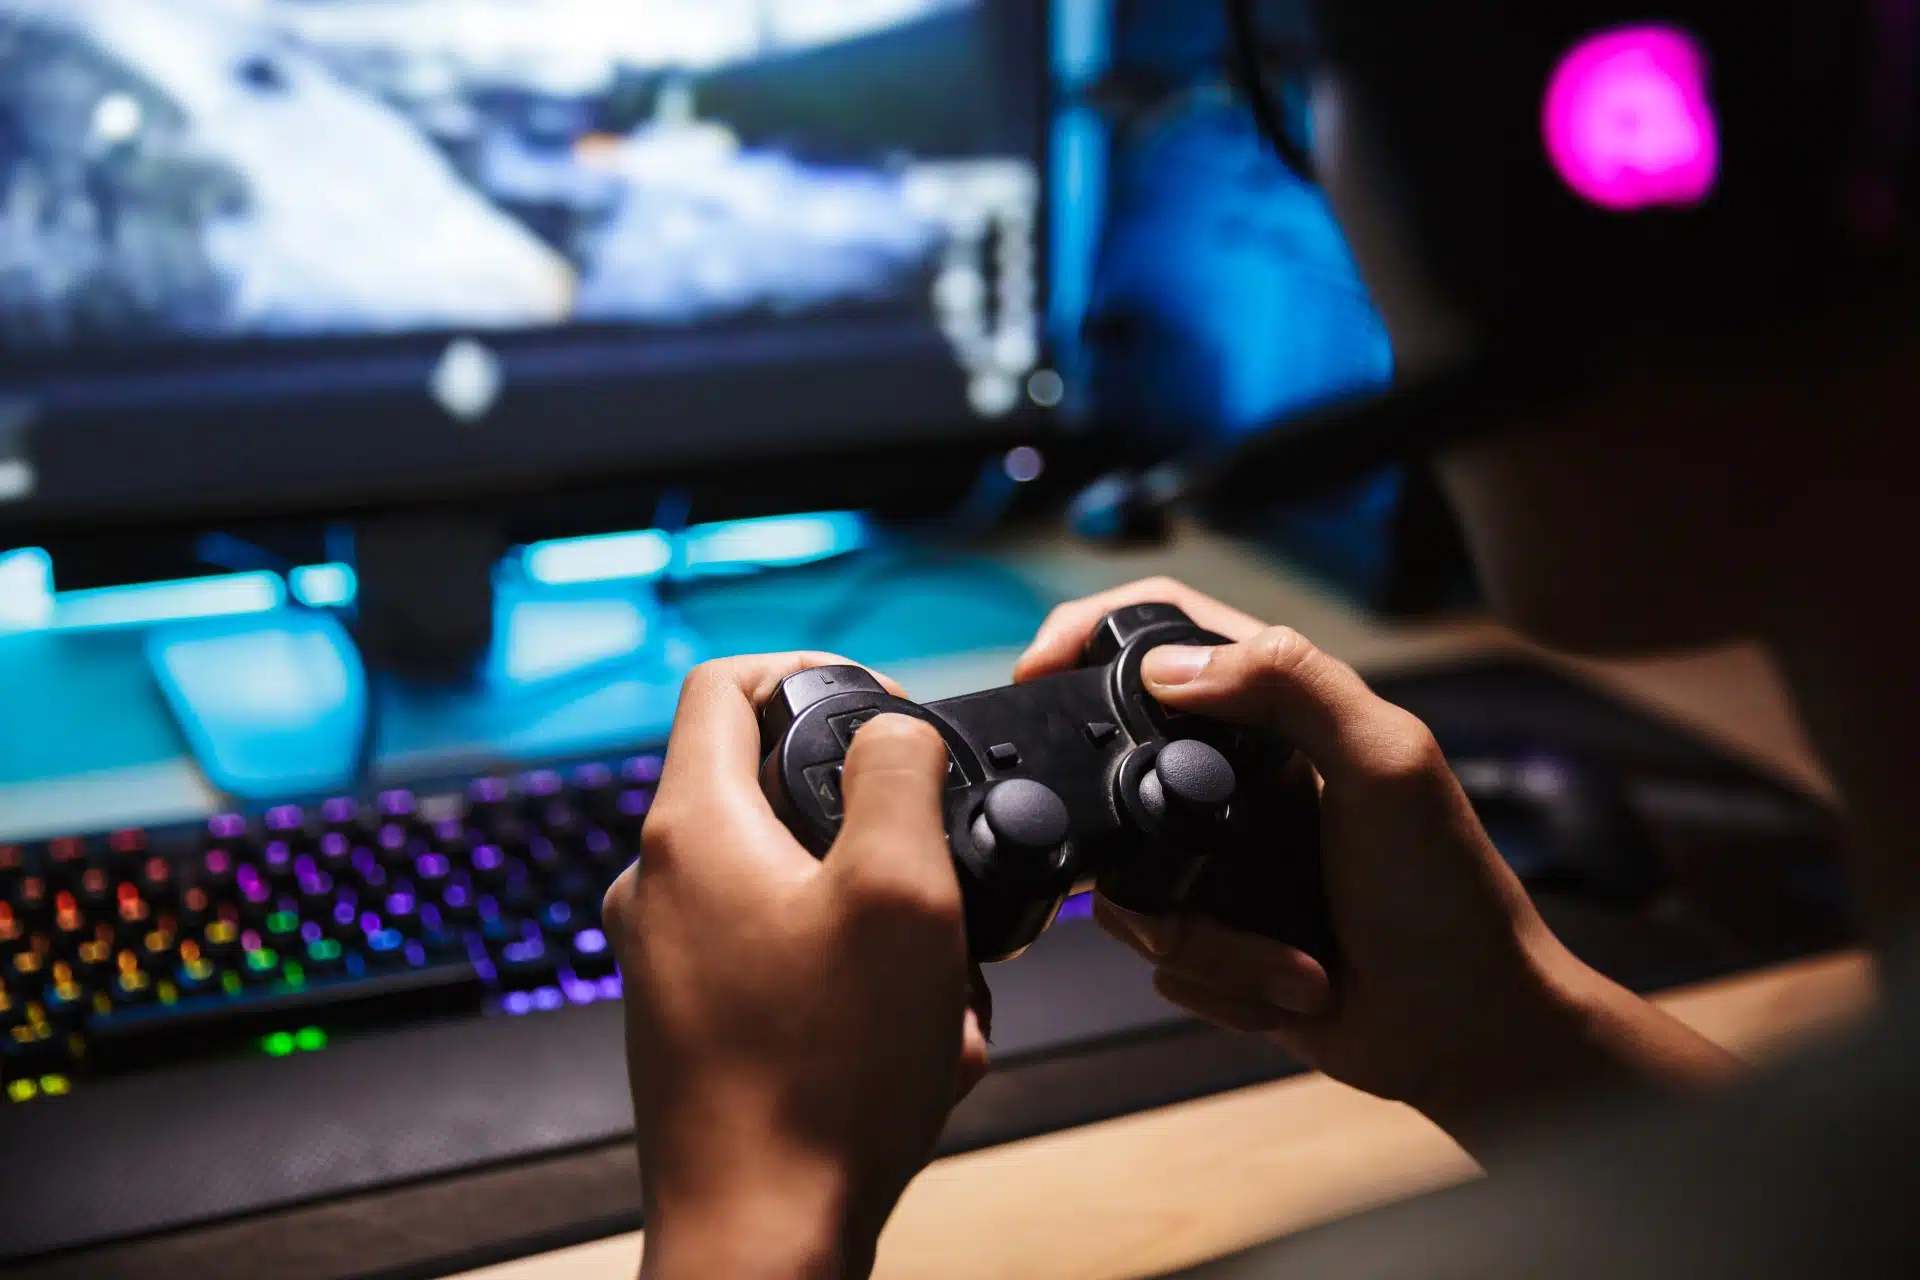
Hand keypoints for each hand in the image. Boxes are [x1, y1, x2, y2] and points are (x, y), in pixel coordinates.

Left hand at [603, 654, 988, 1278]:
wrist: (763, 1236)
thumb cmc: (824, 1077)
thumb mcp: (899, 891)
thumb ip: (897, 774)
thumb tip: (891, 731)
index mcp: (692, 828)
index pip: (724, 685)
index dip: (808, 673)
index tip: (878, 711)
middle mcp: (661, 884)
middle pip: (769, 789)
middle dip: (870, 824)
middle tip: (934, 873)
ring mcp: (669, 956)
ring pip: (795, 884)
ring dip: (878, 916)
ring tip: (936, 985)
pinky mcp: (694, 1017)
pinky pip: (788, 958)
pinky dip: (855, 978)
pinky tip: (915, 1037)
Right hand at [1018, 580, 1737, 1152]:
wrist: (1465, 1033)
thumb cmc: (1450, 896)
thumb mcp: (1387, 763)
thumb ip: (1293, 685)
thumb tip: (1169, 665)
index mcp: (1283, 711)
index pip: (1164, 629)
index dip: (1089, 634)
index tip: (1037, 674)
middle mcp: (1240, 777)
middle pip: (1113, 770)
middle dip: (1136, 846)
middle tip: (1191, 888)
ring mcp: (1221, 858)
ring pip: (1126, 882)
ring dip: (1206, 939)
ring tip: (1288, 958)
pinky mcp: (1215, 934)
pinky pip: (1158, 955)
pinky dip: (1220, 979)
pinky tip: (1288, 982)